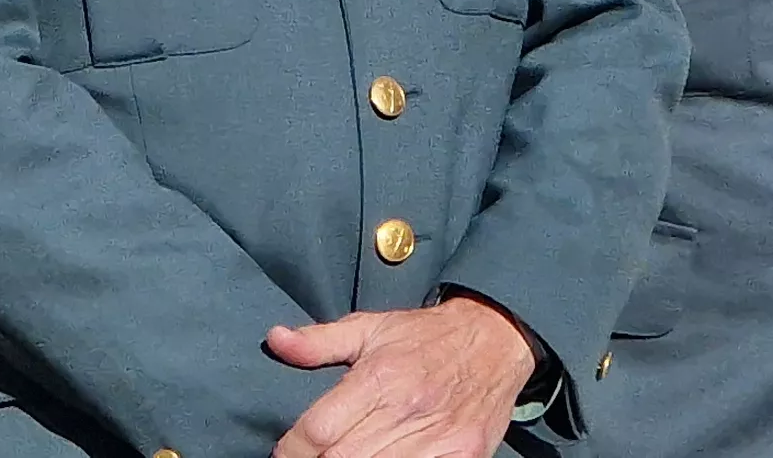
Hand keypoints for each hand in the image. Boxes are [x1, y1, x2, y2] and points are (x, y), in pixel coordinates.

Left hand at [266, 294, 533, 457]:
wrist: (497, 339)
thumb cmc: (425, 336)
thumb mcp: (370, 327)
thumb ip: (320, 340)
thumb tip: (275, 341)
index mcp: (378, 377)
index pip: (318, 430)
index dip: (292, 450)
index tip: (286, 453)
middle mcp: (406, 409)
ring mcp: (438, 438)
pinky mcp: (464, 455)